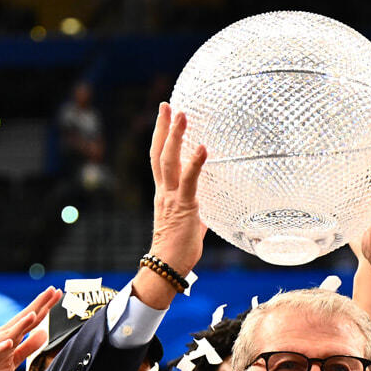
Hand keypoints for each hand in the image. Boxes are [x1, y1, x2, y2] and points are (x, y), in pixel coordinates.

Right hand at [0, 287, 60, 370]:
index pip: (30, 319)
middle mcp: (0, 336)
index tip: (57, 292)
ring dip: (21, 324)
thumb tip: (45, 333)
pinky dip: (1, 347)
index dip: (44, 306)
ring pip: (8, 334)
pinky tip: (10, 342)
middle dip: (37, 305)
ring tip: (34, 314)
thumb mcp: (13, 360)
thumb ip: (28, 347)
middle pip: (22, 319)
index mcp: (9, 336)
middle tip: (52, 290)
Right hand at [147, 103, 208, 274]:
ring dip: (175, 136)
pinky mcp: (184, 206)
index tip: (165, 116)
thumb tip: (211, 206)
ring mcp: (172, 197)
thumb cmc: (179, 248)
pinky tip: (203, 147)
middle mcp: (164, 191)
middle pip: (159, 153)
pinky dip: (195, 163)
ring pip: (169, 161)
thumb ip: (198, 209)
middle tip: (168, 104)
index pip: (159, 159)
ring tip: (182, 114)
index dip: (161, 137)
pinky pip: (189, 181)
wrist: (168, 267)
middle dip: (163, 128)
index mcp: (164, 193)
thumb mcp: (191, 223)